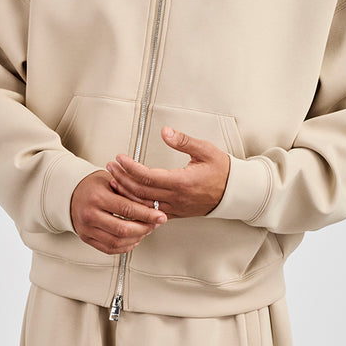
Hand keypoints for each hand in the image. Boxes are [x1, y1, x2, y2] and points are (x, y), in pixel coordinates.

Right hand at [70, 169, 168, 254]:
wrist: (71, 194)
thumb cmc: (92, 186)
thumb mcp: (110, 180)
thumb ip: (129, 192)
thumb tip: (152, 205)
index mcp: (96, 197)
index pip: (127, 209)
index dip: (147, 215)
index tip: (160, 216)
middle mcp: (90, 215)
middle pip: (123, 229)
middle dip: (144, 228)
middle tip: (154, 224)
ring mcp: (87, 229)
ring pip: (117, 242)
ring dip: (136, 238)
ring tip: (145, 230)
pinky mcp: (87, 238)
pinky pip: (109, 249)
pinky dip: (125, 246)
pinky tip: (133, 239)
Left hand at [104, 127, 230, 218]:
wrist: (234, 192)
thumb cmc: (222, 171)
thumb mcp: (205, 150)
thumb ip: (183, 141)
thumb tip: (165, 132)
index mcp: (182, 182)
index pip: (147, 176)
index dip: (130, 167)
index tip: (120, 158)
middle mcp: (176, 197)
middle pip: (139, 191)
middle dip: (122, 178)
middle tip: (111, 166)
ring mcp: (175, 208)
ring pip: (142, 204)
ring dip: (125, 192)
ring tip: (114, 180)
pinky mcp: (175, 213)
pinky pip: (150, 213)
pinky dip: (136, 205)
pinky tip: (127, 197)